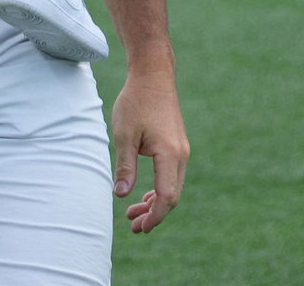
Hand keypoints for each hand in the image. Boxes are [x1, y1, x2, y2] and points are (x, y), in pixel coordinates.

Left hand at [111, 69, 188, 234]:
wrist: (154, 75)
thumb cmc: (136, 101)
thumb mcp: (124, 134)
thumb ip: (125, 166)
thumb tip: (121, 196)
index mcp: (170, 154)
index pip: (166, 196)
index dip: (154, 216)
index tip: (139, 228)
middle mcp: (181, 155)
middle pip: (172, 195)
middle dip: (153, 214)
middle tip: (133, 227)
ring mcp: (181, 150)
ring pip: (172, 186)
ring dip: (155, 202)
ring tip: (133, 214)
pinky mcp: (177, 145)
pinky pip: (171, 175)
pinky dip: (159, 188)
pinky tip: (143, 194)